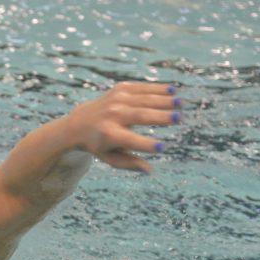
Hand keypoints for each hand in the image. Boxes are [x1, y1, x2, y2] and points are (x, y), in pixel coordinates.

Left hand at [63, 82, 181, 173]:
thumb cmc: (100, 145)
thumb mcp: (110, 158)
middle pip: (140, 116)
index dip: (146, 145)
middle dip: (160, 117)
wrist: (79, 122)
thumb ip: (129, 164)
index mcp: (109, 135)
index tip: (162, 147)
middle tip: (179, 118)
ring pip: (143, 99)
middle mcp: (112, 115)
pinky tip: (173, 89)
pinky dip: (157, 88)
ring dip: (164, 100)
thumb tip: (150, 170)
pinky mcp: (120, 89)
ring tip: (180, 104)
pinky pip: (141, 88)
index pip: (130, 141)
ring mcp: (116, 100)